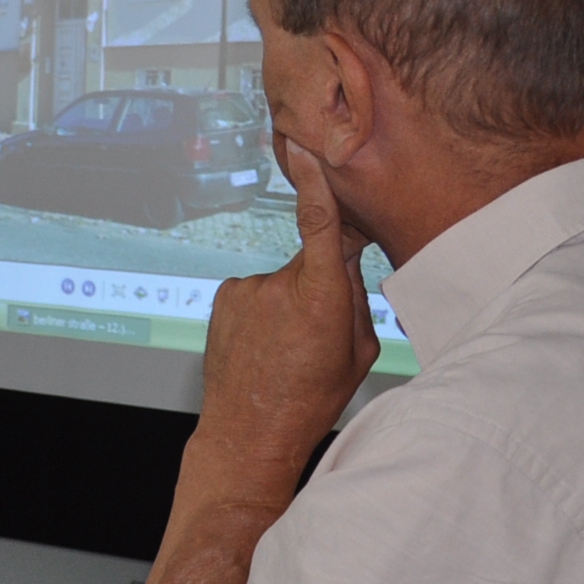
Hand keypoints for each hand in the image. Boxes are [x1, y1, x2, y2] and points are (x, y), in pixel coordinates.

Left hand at [190, 138, 381, 503]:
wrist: (250, 433)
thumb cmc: (311, 397)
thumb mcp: (358, 351)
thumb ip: (356, 301)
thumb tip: (345, 270)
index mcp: (322, 296)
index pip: (322, 224)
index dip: (317, 184)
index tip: (309, 150)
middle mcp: (281, 285)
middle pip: (315, 262)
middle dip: (323, 285)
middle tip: (317, 334)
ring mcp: (247, 289)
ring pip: (284, 281)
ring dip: (289, 304)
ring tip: (285, 349)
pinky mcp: (224, 297)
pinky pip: (256, 293)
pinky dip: (263, 311)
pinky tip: (262, 346)